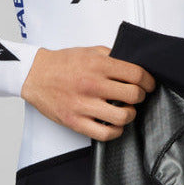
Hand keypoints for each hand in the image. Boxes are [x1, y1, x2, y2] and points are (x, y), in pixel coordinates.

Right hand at [20, 45, 156, 141]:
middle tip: (136, 97)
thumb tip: (134, 65)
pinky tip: (114, 124)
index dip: (149, 81)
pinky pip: (105, 133)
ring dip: (129, 114)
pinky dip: (116, 131)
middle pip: (134, 95)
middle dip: (140, 97)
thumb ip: (112, 57)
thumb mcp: (90, 51)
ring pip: (122, 116)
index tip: (149, 85)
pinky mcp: (75, 121)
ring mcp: (83, 105)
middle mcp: (92, 85)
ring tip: (125, 110)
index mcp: (98, 65)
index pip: (136, 75)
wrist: (34, 75)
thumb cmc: (62, 64)